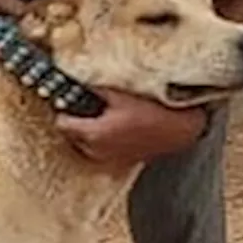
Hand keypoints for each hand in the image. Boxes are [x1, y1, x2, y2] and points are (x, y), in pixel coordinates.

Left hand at [55, 88, 206, 166]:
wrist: (180, 129)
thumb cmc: (152, 110)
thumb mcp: (119, 92)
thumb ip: (93, 87)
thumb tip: (77, 80)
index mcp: (92, 134)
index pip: (61, 123)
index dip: (65, 108)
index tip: (69, 98)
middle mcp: (97, 151)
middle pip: (71, 135)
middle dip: (76, 120)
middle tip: (87, 104)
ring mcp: (109, 158)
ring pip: (85, 144)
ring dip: (88, 132)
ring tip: (103, 115)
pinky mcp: (121, 161)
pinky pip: (101, 150)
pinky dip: (103, 140)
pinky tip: (116, 127)